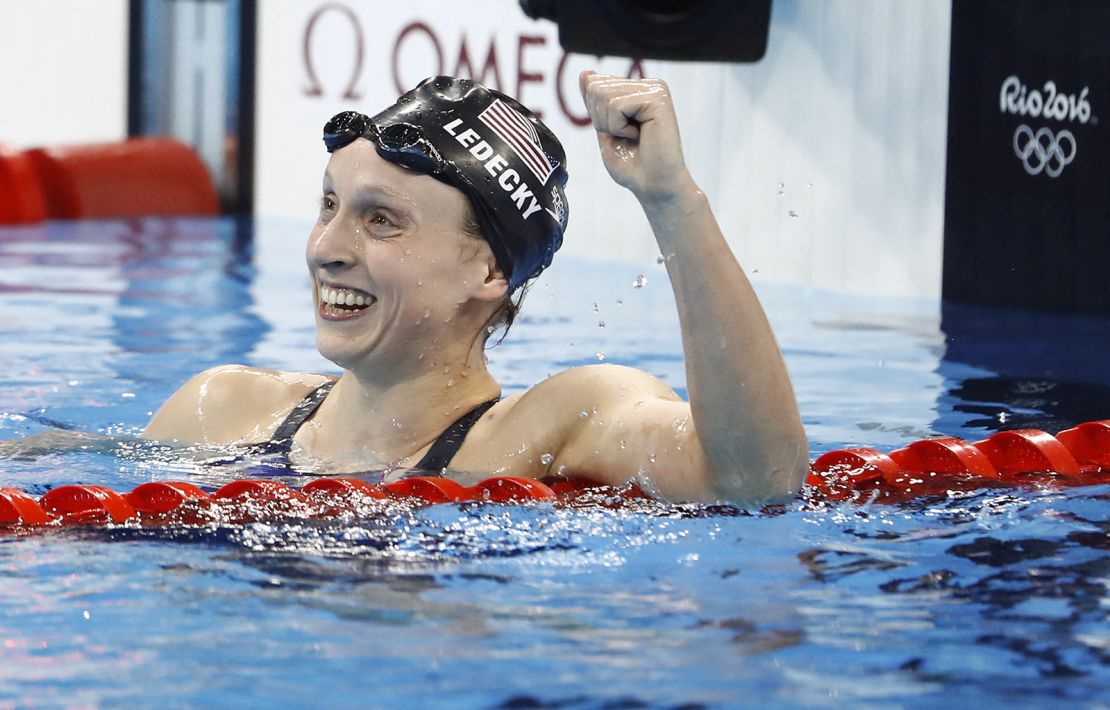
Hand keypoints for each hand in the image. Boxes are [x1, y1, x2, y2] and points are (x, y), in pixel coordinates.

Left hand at [578, 71, 694, 202]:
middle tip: (626, 137)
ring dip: (611, 125)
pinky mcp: (657, 98)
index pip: (594, 84)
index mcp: (636, 89)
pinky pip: (616, 106)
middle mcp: (648, 84)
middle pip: (595, 87)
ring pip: (603, 95)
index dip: (596, 115)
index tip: (620, 133)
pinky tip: (640, 136)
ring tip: (633, 137)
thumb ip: (595, 100)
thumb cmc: (632, 165)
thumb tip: (585, 72)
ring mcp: (654, 89)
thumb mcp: (604, 127)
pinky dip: (619, 127)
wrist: (655, 186)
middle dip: (601, 119)